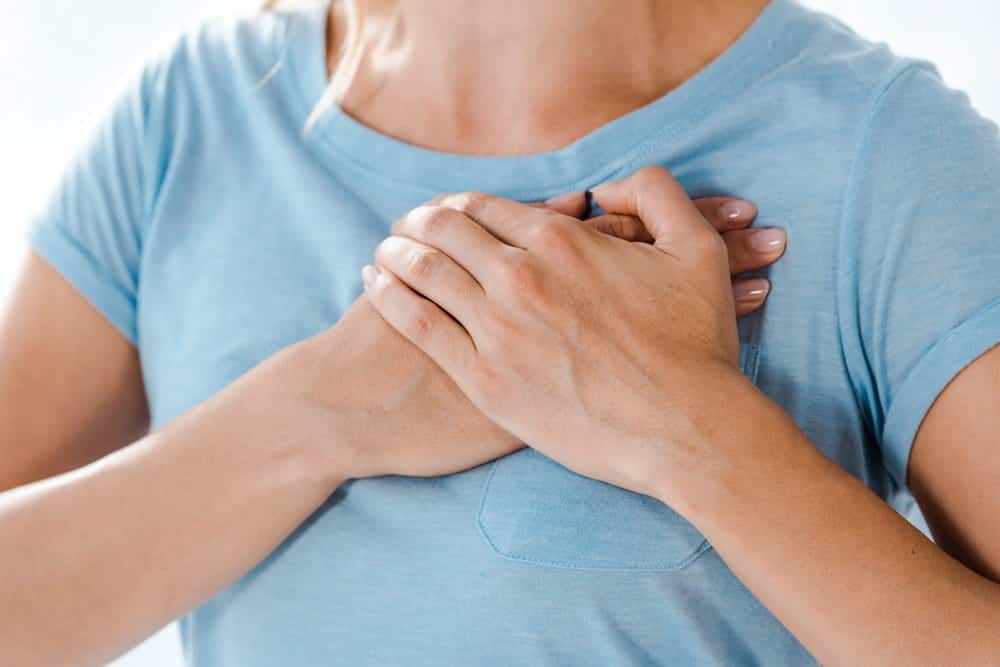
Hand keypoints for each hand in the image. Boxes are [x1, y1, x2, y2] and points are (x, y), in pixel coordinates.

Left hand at [363, 167, 762, 499]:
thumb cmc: (695, 344)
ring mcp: (497, 330)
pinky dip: (389, 296)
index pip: (486, 206)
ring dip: (396, 251)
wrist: (685, 429)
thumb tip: (605, 188)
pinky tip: (374, 283)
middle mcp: (520, 277)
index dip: (460, 202)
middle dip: (418, 220)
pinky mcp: (485, 380)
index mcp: (561, 241)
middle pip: (445, 230)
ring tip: (383, 250)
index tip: (447, 208)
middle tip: (406, 224)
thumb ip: (654, 193)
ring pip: (423, 271)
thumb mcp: (697, 248)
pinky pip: (419, 325)